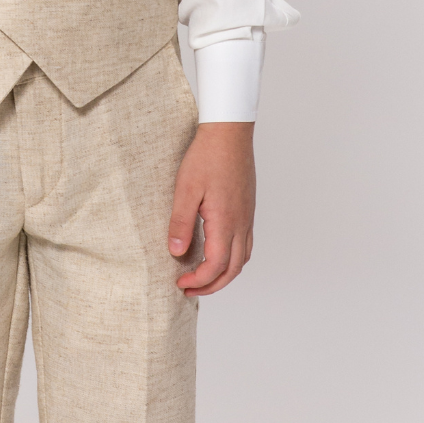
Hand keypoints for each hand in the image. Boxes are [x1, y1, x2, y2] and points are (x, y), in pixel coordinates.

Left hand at [168, 122, 255, 296]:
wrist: (229, 133)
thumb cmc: (207, 157)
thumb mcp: (185, 189)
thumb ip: (181, 223)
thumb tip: (175, 252)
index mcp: (226, 222)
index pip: (216, 266)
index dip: (198, 281)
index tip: (179, 282)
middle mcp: (241, 223)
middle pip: (232, 269)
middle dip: (212, 286)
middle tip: (189, 289)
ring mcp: (247, 217)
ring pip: (242, 258)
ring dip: (224, 274)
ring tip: (203, 277)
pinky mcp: (247, 209)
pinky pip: (245, 244)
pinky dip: (232, 258)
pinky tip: (217, 252)